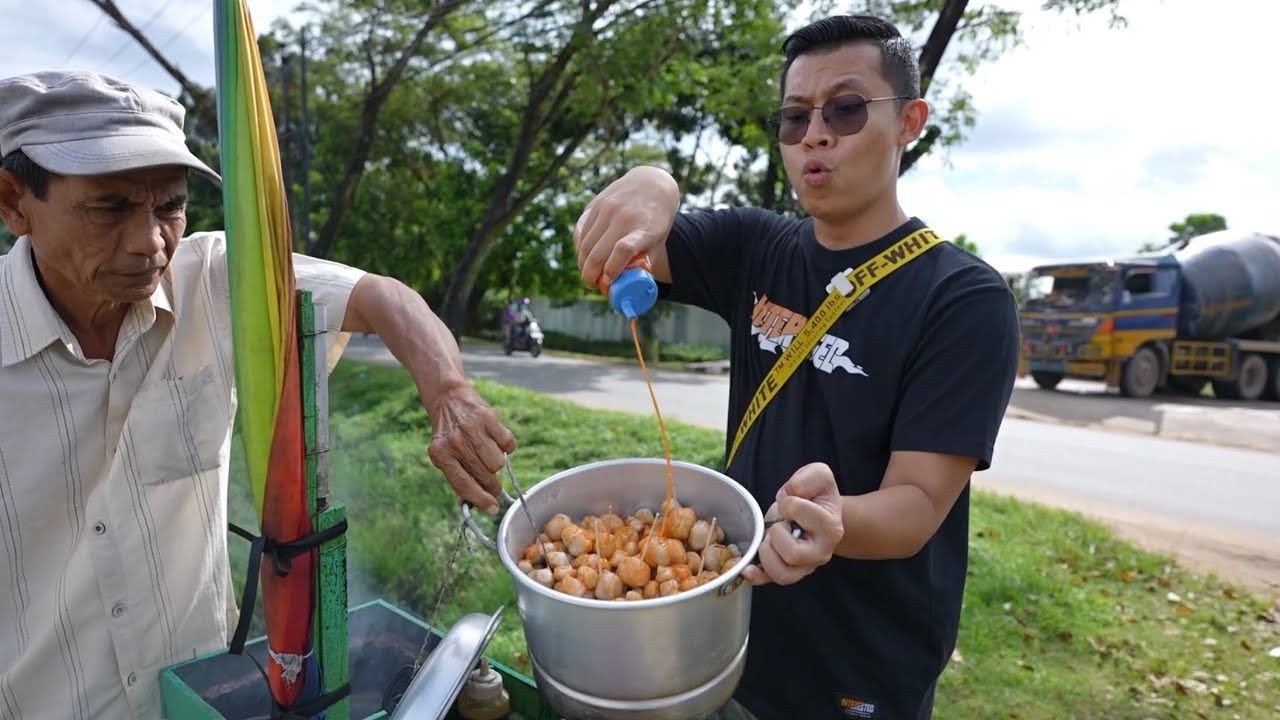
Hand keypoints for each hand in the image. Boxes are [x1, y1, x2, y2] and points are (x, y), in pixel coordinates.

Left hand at [424, 383, 517, 514]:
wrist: (448, 398)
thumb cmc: (448, 434)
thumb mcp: (444, 456)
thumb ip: (456, 479)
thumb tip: (468, 504)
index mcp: (441, 455)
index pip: (463, 484)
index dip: (479, 499)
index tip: (492, 509)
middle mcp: (456, 442)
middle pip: (485, 476)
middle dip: (491, 485)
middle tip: (491, 483)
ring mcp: (473, 429)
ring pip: (498, 463)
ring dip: (496, 463)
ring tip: (486, 453)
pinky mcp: (489, 418)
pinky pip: (508, 444)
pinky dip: (505, 446)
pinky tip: (494, 440)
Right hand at [574, 166, 679, 288]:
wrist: (652, 184)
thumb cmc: (657, 219)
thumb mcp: (658, 240)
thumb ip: (643, 259)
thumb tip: (624, 284)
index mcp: (644, 228)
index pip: (623, 249)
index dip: (612, 269)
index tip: (608, 282)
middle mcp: (624, 216)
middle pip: (598, 252)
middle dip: (590, 275)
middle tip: (592, 285)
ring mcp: (608, 208)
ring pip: (585, 244)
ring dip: (583, 264)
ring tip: (587, 274)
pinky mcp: (596, 204)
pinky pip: (580, 231)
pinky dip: (579, 248)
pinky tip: (583, 256)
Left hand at [742, 463, 843, 585]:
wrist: (818, 513)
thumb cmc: (816, 497)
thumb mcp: (819, 476)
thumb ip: (810, 476)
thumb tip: (792, 493)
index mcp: (831, 528)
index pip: (798, 512)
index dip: (788, 503)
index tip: (791, 502)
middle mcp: (821, 553)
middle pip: (792, 554)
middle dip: (776, 532)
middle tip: (780, 523)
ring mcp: (804, 567)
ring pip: (781, 573)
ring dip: (767, 552)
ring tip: (770, 538)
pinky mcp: (787, 572)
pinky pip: (769, 581)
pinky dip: (756, 575)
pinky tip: (748, 567)